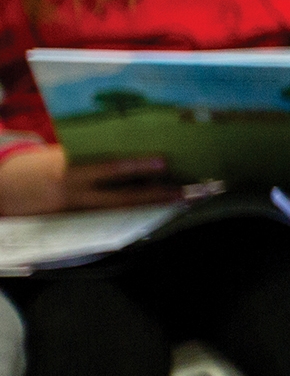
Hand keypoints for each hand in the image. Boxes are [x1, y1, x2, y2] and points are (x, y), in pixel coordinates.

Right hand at [0, 146, 182, 215]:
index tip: (163, 161)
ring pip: (118, 212)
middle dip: (154, 195)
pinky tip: (151, 212)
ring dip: (148, 207)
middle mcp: (76, 194)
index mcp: (71, 171)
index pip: (108, 168)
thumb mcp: (61, 157)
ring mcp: (76, 213)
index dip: (136, 165)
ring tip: (176, 201)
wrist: (5, 189)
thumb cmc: (38, 166)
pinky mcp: (75, 225)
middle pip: (121, 198)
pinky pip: (107, 220)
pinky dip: (130, 215)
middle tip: (184, 192)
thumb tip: (129, 150)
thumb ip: (90, 156)